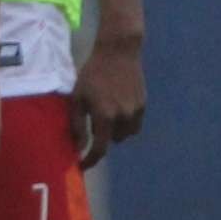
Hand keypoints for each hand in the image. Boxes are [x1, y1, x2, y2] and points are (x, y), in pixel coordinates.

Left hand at [71, 32, 144, 168]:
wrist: (118, 53)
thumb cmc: (92, 74)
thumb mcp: (77, 97)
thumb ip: (77, 124)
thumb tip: (78, 148)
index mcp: (105, 116)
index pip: (100, 148)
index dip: (91, 160)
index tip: (82, 166)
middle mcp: (123, 117)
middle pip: (113, 141)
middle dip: (103, 136)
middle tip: (94, 121)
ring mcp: (136, 111)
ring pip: (126, 134)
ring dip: (115, 130)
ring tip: (106, 113)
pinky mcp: (144, 105)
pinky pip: (134, 123)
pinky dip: (125, 122)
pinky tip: (117, 107)